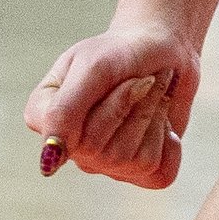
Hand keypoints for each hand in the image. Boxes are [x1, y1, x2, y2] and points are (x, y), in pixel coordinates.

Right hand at [24, 25, 198, 187]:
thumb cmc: (121, 52)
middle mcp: (73, 149)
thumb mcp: (93, 66)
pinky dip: (172, 142)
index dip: (110, 105)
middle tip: (143, 79)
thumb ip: (65, 110)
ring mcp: (105, 163)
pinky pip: (158, 172)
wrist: (164, 48)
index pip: (70, 140)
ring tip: (154, 91)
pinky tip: (164, 120)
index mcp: (46, 118)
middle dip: (135, 105)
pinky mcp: (140, 169)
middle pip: (103, 152)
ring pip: (133, 160)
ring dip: (154, 115)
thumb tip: (49, 162)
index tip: (119, 75)